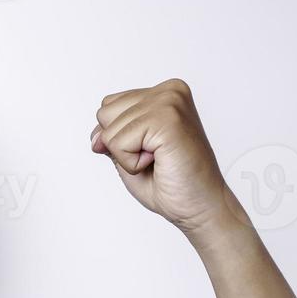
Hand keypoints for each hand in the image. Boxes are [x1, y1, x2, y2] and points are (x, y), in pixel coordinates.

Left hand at [90, 78, 235, 237]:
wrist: (200, 207)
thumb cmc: (171, 184)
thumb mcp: (129, 155)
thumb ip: (111, 138)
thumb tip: (96, 136)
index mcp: (163, 93)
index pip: (109, 106)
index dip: (118, 138)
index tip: (150, 151)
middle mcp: (169, 90)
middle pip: (105, 113)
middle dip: (120, 144)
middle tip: (154, 158)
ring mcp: (170, 101)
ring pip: (109, 130)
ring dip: (127, 156)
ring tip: (159, 161)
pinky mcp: (167, 119)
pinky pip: (118, 142)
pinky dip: (131, 163)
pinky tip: (159, 163)